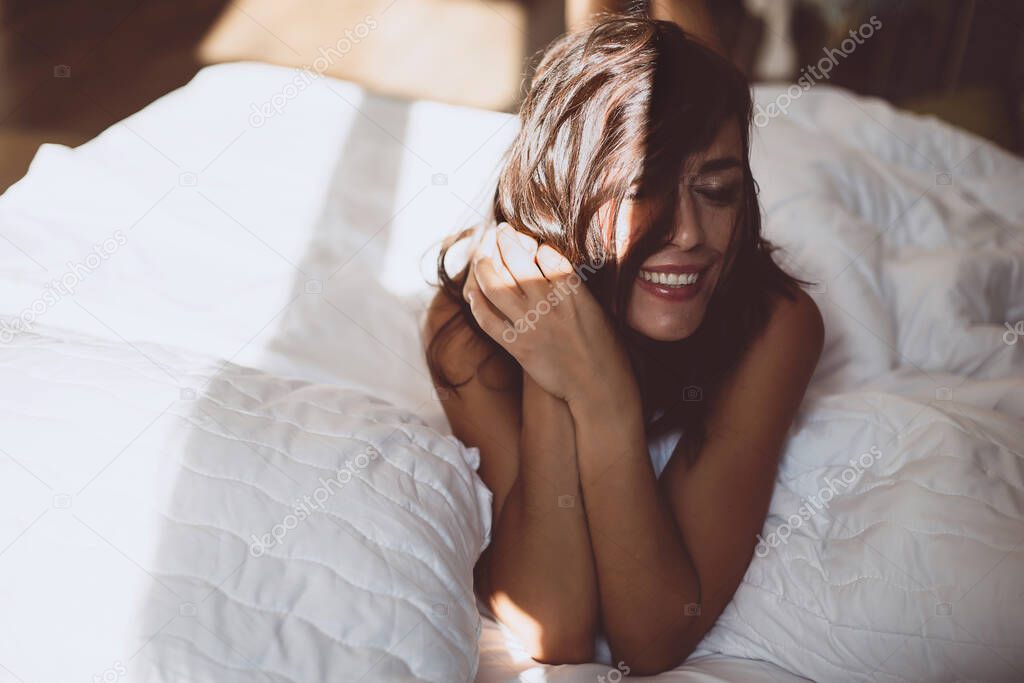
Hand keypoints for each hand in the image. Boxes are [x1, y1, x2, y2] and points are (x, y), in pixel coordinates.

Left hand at [462, 223, 635, 405]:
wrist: (599, 386)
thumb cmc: (605, 349)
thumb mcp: (597, 308)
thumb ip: (574, 287)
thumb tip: (550, 264)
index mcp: (574, 290)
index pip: (545, 252)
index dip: (532, 241)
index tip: (525, 237)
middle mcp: (550, 303)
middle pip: (517, 260)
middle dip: (504, 240)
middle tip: (499, 232)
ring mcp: (531, 324)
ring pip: (495, 284)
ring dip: (484, 266)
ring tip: (482, 258)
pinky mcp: (518, 346)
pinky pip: (487, 320)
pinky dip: (477, 303)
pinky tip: (473, 294)